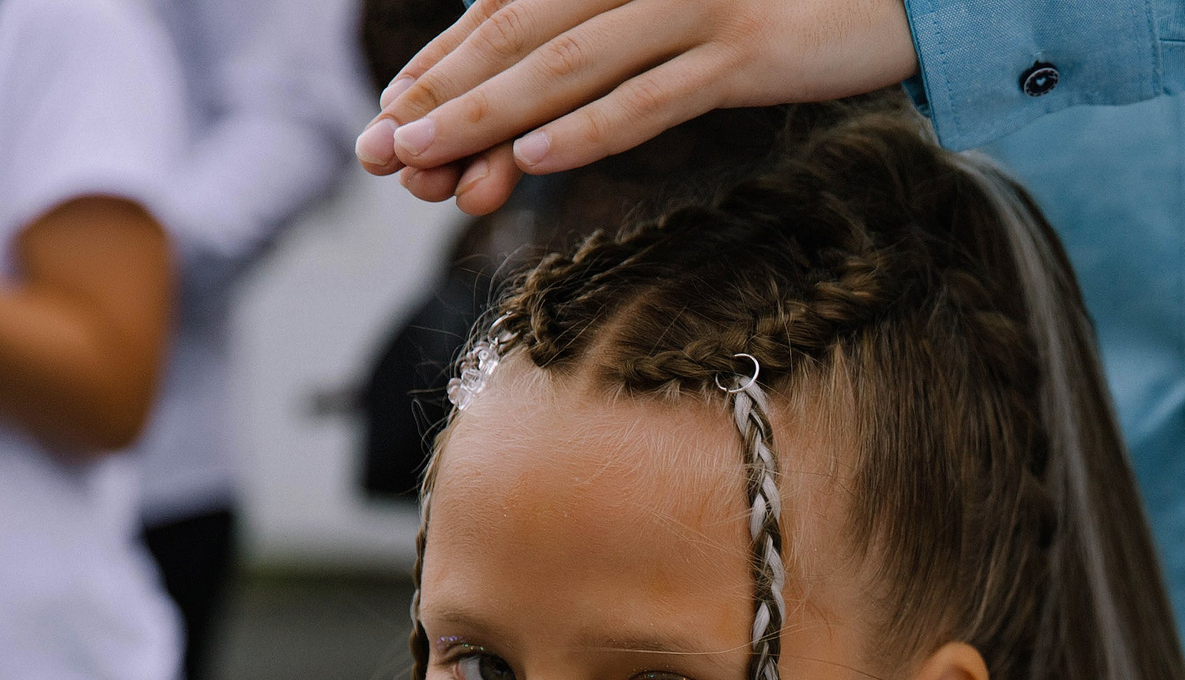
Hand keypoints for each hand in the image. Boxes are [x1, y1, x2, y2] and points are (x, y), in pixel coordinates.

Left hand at [355, 0, 919, 217]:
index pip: (513, 8)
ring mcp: (697, 7)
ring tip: (430, 160)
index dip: (447, 62)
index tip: (394, 115)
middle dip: (447, 96)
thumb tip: (546, 110)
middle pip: (524, 35)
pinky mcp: (748, 51)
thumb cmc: (799, 10)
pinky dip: (592, 126)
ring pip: (571, 64)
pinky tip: (537, 157)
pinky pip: (655, 95)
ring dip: (490, 115)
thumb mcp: (696, 21)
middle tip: (385, 151)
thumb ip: (627, 47)